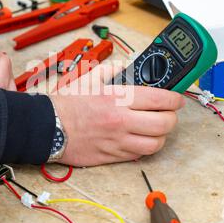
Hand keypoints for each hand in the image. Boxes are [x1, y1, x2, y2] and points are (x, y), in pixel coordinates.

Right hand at [50, 65, 184, 166]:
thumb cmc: (66, 104)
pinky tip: (139, 140)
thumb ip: (111, 70)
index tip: (176, 99)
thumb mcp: (88, 78)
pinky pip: (137, 156)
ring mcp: (117, 141)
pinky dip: (143, 148)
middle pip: (164, 124)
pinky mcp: (110, 156)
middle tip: (169, 114)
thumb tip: (124, 66)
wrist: (46, 126)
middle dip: (172, 119)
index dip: (175, 99)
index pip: (160, 100)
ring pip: (155, 144)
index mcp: (118, 98)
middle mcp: (121, 121)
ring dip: (161, 136)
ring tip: (156, 129)